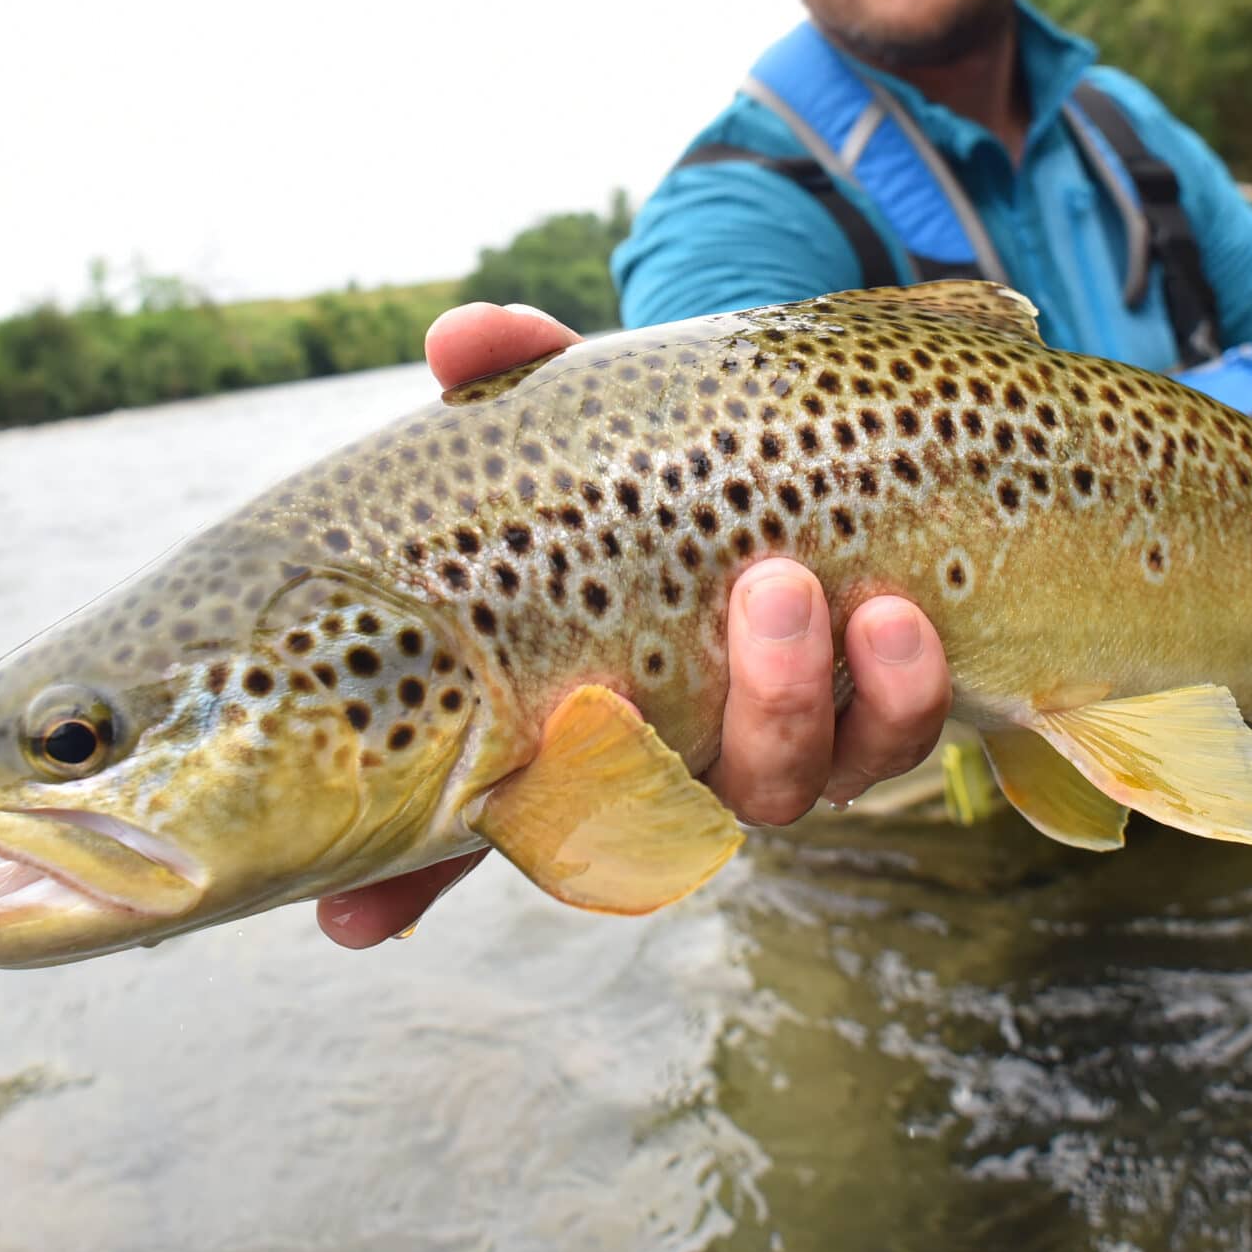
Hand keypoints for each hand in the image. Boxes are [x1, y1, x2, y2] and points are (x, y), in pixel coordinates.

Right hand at [315, 301, 954, 947]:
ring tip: (791, 586)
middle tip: (728, 601)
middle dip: (675, 729)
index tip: (351, 916)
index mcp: (563, 703)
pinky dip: (897, 689)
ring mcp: (770, 746)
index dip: (401, 879)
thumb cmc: (671, 448)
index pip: (461, 818)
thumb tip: (461, 335)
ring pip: (784, 786)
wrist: (829, 441)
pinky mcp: (873, 722)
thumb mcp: (591, 406)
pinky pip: (893, 744)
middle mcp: (661, 751)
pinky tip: (899, 617)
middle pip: (651, 812)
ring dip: (791, 699)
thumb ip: (521, 372)